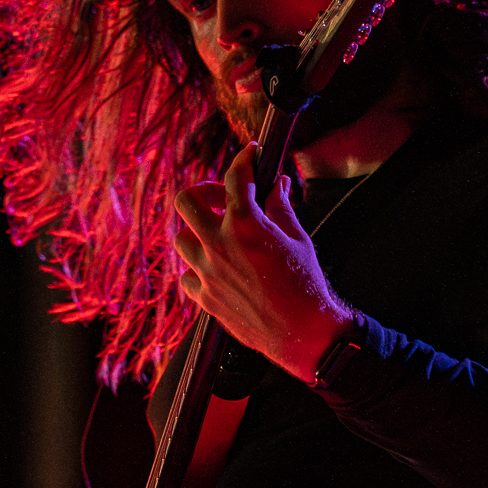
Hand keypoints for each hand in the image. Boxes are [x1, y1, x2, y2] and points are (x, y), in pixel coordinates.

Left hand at [174, 146, 353, 382]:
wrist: (302, 333)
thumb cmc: (305, 285)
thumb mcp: (297, 239)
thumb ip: (281, 207)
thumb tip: (277, 185)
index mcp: (246, 223)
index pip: (236, 176)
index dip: (244, 158)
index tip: (250, 154)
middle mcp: (219, 244)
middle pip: (187, 200)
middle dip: (203, 192)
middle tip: (222, 198)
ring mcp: (207, 272)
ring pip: (182, 239)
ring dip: (199, 232)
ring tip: (221, 236)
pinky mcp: (204, 297)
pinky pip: (188, 275)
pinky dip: (199, 268)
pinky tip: (218, 269)